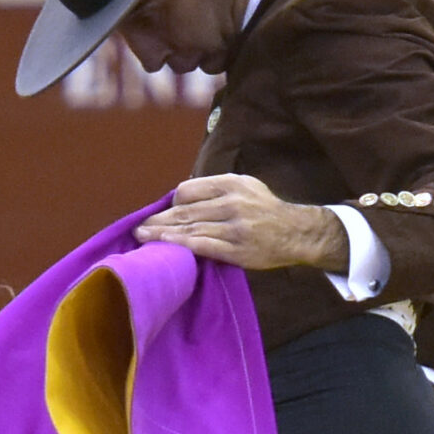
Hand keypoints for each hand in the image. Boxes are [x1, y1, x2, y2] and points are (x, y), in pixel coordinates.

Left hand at [134, 174, 347, 271]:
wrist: (296, 232)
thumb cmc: (265, 209)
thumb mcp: (245, 186)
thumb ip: (215, 189)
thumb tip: (181, 194)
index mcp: (231, 184)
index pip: (188, 190)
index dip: (172, 203)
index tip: (161, 214)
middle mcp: (232, 202)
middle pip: (185, 211)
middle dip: (158, 220)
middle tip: (137, 228)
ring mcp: (235, 227)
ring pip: (190, 229)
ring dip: (162, 235)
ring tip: (142, 238)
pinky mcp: (237, 249)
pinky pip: (203, 246)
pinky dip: (181, 246)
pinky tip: (166, 247)